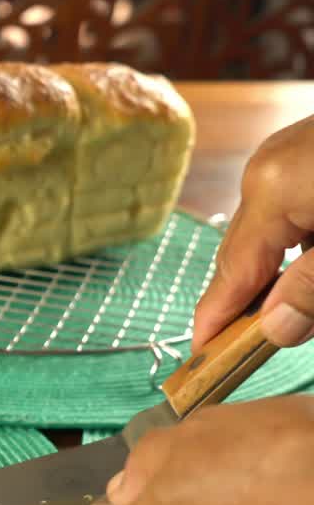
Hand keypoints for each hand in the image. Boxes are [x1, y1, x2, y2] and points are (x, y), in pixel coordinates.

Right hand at [194, 114, 313, 350]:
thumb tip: (275, 329)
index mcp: (272, 188)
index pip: (232, 270)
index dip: (215, 318)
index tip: (201, 356)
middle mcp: (270, 167)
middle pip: (245, 251)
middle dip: (252, 298)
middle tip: (248, 347)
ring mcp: (290, 152)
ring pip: (273, 231)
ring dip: (284, 272)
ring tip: (298, 307)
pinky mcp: (312, 148)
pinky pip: (293, 206)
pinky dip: (304, 242)